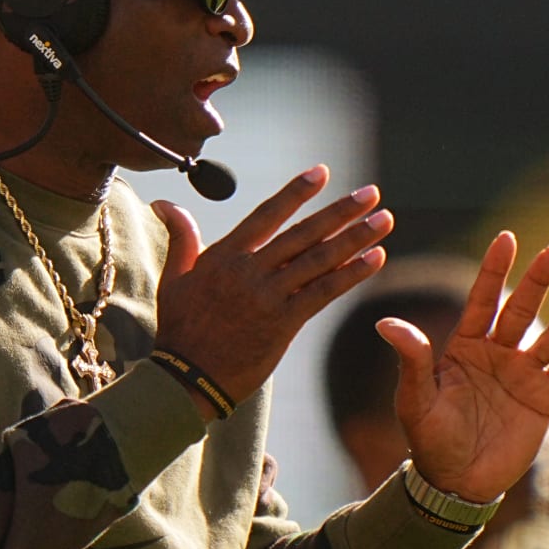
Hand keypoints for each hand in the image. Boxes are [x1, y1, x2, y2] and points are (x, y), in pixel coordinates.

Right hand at [151, 166, 391, 410]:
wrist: (185, 377)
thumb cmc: (179, 328)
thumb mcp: (174, 277)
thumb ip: (181, 236)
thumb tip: (164, 203)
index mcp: (225, 256)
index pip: (268, 215)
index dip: (297, 192)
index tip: (322, 172)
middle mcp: (250, 270)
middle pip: (304, 233)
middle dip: (342, 211)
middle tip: (372, 192)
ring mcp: (269, 296)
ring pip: (319, 259)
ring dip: (356, 238)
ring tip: (383, 219)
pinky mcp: (283, 323)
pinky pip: (323, 292)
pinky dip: (351, 274)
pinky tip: (375, 258)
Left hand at [376, 231, 548, 502]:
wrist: (456, 483)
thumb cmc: (429, 439)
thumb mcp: (415, 398)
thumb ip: (412, 359)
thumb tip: (385, 323)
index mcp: (464, 346)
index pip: (481, 300)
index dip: (494, 271)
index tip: (507, 239)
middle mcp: (497, 352)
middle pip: (522, 309)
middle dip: (538, 281)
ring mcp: (524, 373)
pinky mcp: (546, 397)